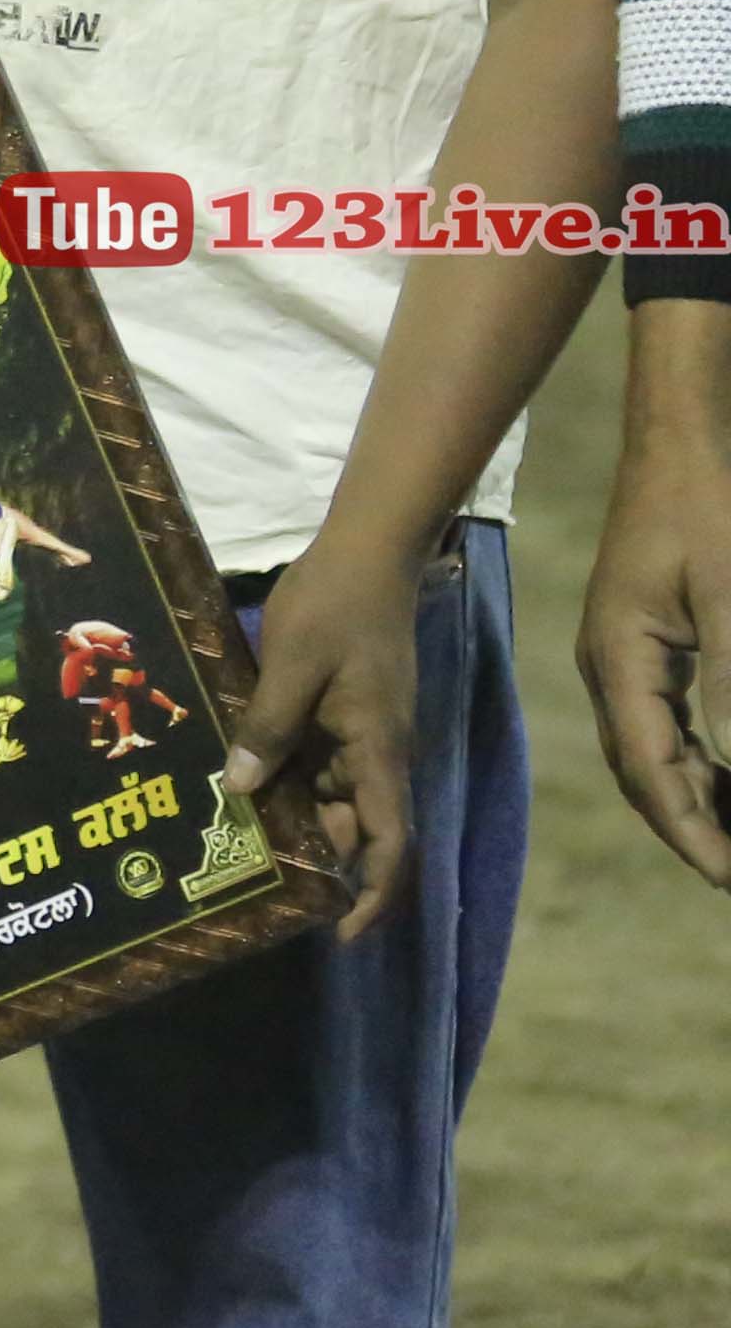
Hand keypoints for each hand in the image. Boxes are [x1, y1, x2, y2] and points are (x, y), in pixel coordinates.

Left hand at [225, 536, 433, 941]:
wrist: (368, 553)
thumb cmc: (335, 606)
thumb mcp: (291, 665)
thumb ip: (268, 727)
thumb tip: (240, 791)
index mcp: (378, 753)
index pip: (389, 844)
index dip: (372, 896)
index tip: (342, 934)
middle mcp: (377, 755)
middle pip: (355, 828)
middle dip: (315, 862)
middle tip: (250, 887)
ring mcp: (362, 734)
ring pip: (331, 796)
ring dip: (293, 818)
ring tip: (231, 843)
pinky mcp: (345, 713)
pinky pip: (318, 761)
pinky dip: (286, 778)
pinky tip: (238, 782)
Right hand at [584, 309, 730, 886]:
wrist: (677, 447)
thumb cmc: (708, 512)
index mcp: (619, 663)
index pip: (653, 772)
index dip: (692, 833)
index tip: (728, 880)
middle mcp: (608, 669)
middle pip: (643, 775)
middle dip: (691, 831)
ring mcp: (620, 658)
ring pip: (652, 755)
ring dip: (694, 801)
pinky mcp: (639, 645)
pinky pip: (663, 725)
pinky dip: (695, 763)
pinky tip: (725, 777)